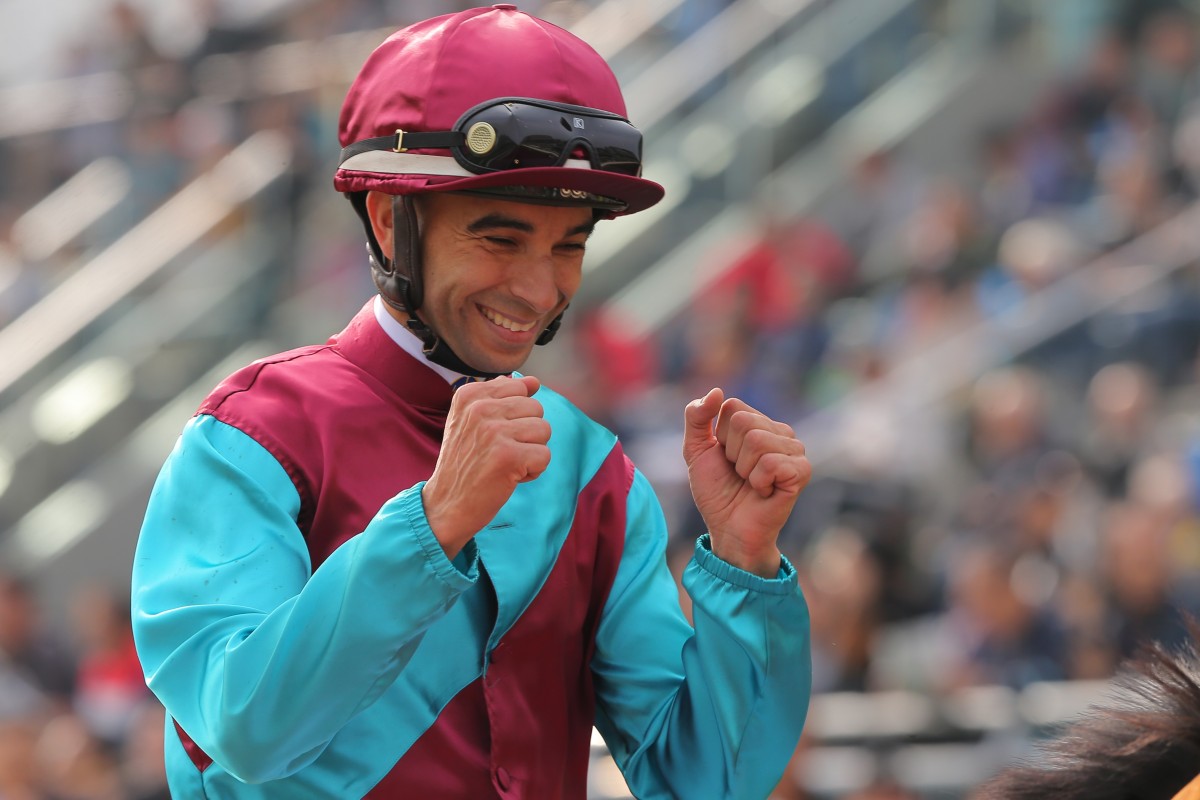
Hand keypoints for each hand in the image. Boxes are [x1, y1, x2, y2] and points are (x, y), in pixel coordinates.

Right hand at [423, 375, 548, 557]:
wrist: (446, 504)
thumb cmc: (464, 463)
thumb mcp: (471, 421)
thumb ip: (500, 396)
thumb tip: (534, 381)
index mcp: (469, 395)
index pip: (520, 388)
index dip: (516, 415)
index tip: (493, 434)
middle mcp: (480, 408)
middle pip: (536, 409)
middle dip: (527, 434)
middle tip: (500, 452)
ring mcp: (493, 431)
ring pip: (544, 430)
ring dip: (531, 452)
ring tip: (506, 463)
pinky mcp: (508, 456)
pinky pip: (545, 455)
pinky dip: (533, 471)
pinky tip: (510, 477)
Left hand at [683, 388, 810, 577]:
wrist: (729, 528)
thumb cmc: (716, 491)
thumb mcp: (695, 450)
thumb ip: (697, 417)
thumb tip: (717, 391)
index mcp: (757, 422)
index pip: (732, 407)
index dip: (719, 436)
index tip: (725, 458)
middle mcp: (780, 431)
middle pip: (744, 422)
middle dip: (732, 453)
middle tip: (739, 474)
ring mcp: (794, 450)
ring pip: (757, 441)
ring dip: (745, 469)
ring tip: (751, 483)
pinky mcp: (802, 471)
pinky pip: (771, 462)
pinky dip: (759, 481)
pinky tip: (765, 491)